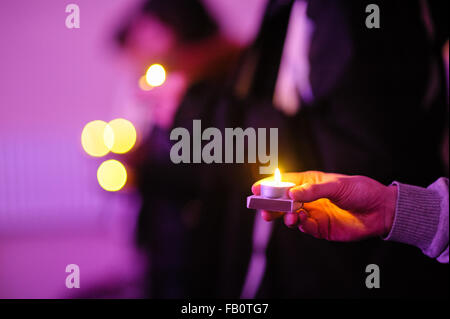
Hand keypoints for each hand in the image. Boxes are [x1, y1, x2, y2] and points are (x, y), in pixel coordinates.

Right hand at [251, 171, 397, 240]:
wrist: (380, 210)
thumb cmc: (359, 190)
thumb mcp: (336, 185)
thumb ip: (313, 190)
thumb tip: (291, 194)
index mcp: (310, 182)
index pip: (285, 183)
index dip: (270, 185)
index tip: (256, 188)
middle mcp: (309, 198)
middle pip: (283, 202)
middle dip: (272, 205)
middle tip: (263, 209)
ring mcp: (313, 213)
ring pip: (291, 216)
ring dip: (285, 217)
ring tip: (288, 217)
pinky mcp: (320, 228)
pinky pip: (304, 227)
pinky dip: (300, 225)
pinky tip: (301, 221)